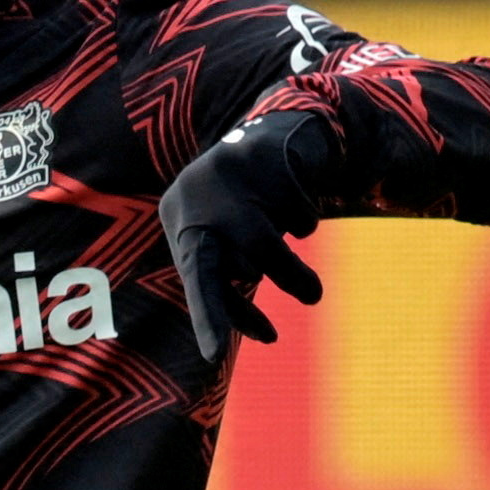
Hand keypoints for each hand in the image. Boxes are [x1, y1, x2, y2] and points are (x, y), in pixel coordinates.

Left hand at [159, 109, 333, 362]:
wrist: (274, 132)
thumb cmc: (245, 204)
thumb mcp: (226, 240)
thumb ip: (230, 282)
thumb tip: (259, 335)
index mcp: (178, 216)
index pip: (194, 276)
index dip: (207, 316)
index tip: (214, 357)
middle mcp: (196, 192)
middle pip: (222, 264)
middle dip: (234, 308)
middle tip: (267, 341)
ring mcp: (231, 171)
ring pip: (267, 247)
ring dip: (293, 278)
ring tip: (311, 294)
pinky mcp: (269, 159)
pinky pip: (300, 217)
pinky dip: (305, 223)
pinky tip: (297, 207)